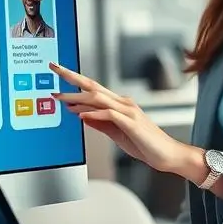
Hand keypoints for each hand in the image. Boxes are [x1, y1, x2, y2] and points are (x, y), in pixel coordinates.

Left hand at [49, 62, 195, 175]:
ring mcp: (128, 111)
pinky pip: (110, 114)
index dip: (75, 80)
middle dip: (72, 77)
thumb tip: (82, 116)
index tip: (58, 74)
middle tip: (54, 68)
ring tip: (61, 98)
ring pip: (99, 98)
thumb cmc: (145, 145)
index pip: (93, 88)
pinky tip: (82, 115)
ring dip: (78, 97)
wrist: (168, 155)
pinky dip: (94, 114)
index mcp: (119, 104)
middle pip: (93, 86)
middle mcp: (123, 103)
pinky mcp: (132, 123)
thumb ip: (101, 124)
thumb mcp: (116, 134)